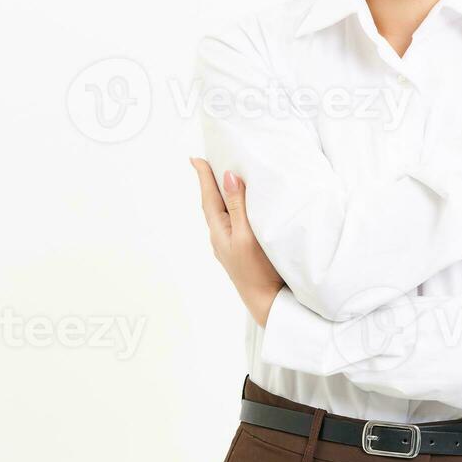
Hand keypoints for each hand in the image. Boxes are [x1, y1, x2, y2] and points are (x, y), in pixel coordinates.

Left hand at [190, 157, 282, 326]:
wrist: (266, 302)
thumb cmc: (256, 270)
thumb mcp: (246, 234)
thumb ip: (238, 206)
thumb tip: (227, 177)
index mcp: (219, 230)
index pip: (209, 196)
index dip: (203, 176)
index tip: (195, 158)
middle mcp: (220, 237)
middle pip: (213, 204)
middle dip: (210, 184)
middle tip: (206, 165)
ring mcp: (230, 246)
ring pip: (223, 214)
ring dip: (222, 197)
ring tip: (224, 183)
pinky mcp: (241, 252)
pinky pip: (233, 224)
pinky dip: (234, 211)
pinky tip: (241, 212)